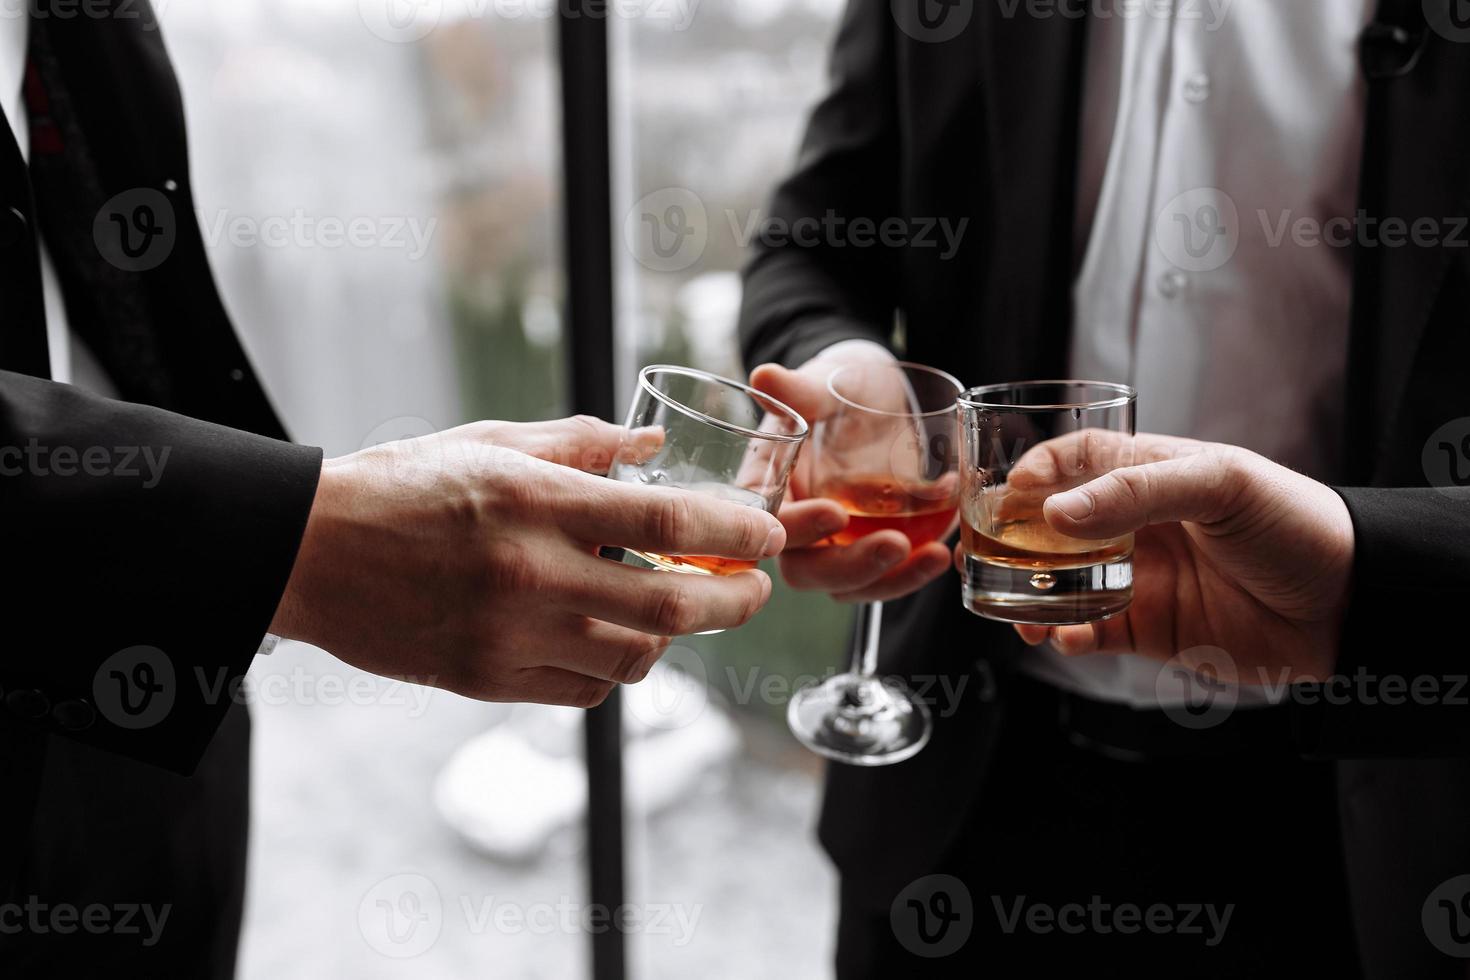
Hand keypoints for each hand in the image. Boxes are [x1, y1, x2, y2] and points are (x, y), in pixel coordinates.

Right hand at [269, 416, 783, 706]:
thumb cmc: (403, 484)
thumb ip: (579, 443)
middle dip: (733, 601)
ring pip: (634, 658)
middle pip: (670, 605)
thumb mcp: (491, 441)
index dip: (733, 530)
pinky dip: (616, 668)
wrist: (312, 550)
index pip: (665, 518)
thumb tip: (650, 444)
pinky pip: (584, 690)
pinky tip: (614, 638)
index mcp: (534, 502)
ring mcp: (508, 637)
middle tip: (754, 589)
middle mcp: (530, 575)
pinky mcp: (487, 681)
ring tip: (678, 609)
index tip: (768, 535)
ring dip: (674, 637)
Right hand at [749, 342, 953, 602]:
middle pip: (806, 570)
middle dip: (851, 566)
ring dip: (890, 580)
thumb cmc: (839, 386)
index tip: (837, 513)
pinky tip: (942, 552)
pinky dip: (911, 573)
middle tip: (895, 543)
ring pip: (848, 584)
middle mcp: (794, 526)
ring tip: (934, 556)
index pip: (772, 523)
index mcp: (766, 490)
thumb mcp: (822, 382)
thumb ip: (797, 389)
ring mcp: (831, 545)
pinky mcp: (866, 549)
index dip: (800, 527)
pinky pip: (882, 577)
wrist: (877, 396)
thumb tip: (765, 377)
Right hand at [995, 433, 1354, 683]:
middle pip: (1053, 526)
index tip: (1007, 489)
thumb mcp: (1221, 484)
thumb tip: (1055, 512)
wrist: (1352, 603)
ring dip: (1030, 595)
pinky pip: (1090, 633)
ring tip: (1015, 608)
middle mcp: (1138, 525)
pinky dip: (1065, 637)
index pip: (1077, 459)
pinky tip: (1059, 636)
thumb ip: (1135, 493)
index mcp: (1152, 474)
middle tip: (988, 554)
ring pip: (1062, 584)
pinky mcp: (1149, 629)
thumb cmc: (1295, 524)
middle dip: (1015, 539)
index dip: (1037, 469)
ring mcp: (1140, 578)